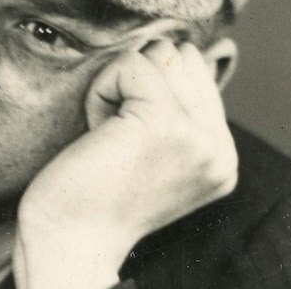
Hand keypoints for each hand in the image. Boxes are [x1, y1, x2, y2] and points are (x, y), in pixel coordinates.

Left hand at [13, 40, 237, 288]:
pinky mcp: (165, 122)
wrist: (69, 241)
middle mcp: (220, 149)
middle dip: (136, 83)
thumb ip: (178, 109)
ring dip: (118, 85)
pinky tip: (96, 130)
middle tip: (115, 135)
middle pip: (179, 56)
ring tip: (108, 134)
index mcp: (221, 156)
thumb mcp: (153, 151)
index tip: (128, 141)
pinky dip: (101, 90)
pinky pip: (130, 63)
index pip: (196, 70)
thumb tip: (179, 49)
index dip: (147, 90)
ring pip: (157, 54)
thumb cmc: (92, 192)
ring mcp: (198, 136)